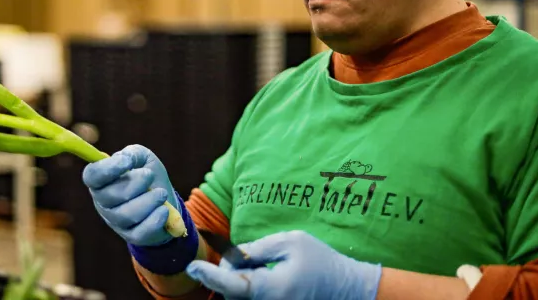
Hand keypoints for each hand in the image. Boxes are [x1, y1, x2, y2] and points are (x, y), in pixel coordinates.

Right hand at [82, 145, 179, 246]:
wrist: (166, 200)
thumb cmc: (148, 176)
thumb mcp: (142, 158)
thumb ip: (132, 154)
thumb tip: (125, 158)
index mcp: (102, 181)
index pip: (92, 176)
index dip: (106, 169)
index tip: (126, 161)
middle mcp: (104, 202)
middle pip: (109, 196)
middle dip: (134, 183)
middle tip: (150, 175)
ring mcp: (116, 221)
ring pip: (126, 215)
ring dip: (148, 201)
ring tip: (161, 194)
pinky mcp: (132, 236)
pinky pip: (140, 232)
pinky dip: (155, 220)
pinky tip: (164, 210)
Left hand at [185, 230, 381, 299]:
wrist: (345, 289)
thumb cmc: (320, 262)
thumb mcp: (290, 242)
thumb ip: (257, 248)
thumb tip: (234, 255)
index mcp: (270, 289)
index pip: (230, 284)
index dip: (208, 274)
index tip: (192, 266)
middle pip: (230, 289)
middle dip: (228, 269)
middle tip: (246, 253)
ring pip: (238, 295)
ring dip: (238, 278)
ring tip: (260, 264)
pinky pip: (248, 297)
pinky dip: (247, 285)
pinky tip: (262, 274)